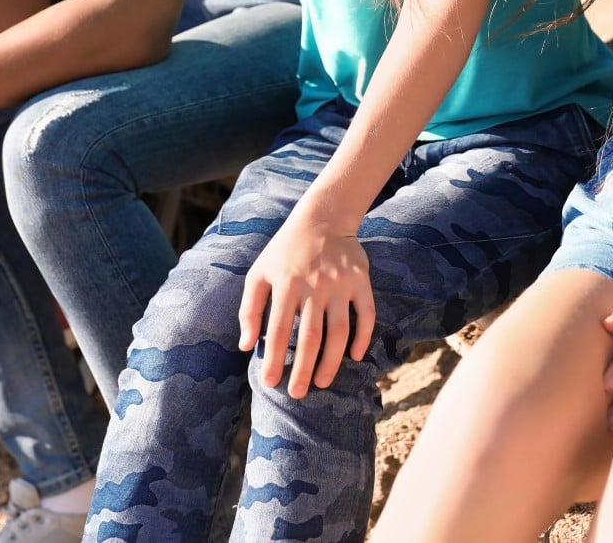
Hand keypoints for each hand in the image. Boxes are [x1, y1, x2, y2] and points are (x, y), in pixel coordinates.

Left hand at [237, 204, 375, 398]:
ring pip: (339, 331)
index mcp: (286, 284)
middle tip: (298, 393)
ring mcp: (340, 283)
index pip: (280, 330)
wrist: (322, 218)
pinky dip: (362, 338)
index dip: (275, 360)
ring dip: (332, 362)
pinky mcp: (361, 280)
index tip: (271, 383)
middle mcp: (315, 285)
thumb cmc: (284, 251)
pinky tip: (354, 357)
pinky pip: (366, 314)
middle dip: (304, 370)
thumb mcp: (258, 273)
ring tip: (323, 383)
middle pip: (311, 337)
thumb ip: (249, 309)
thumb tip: (246, 346)